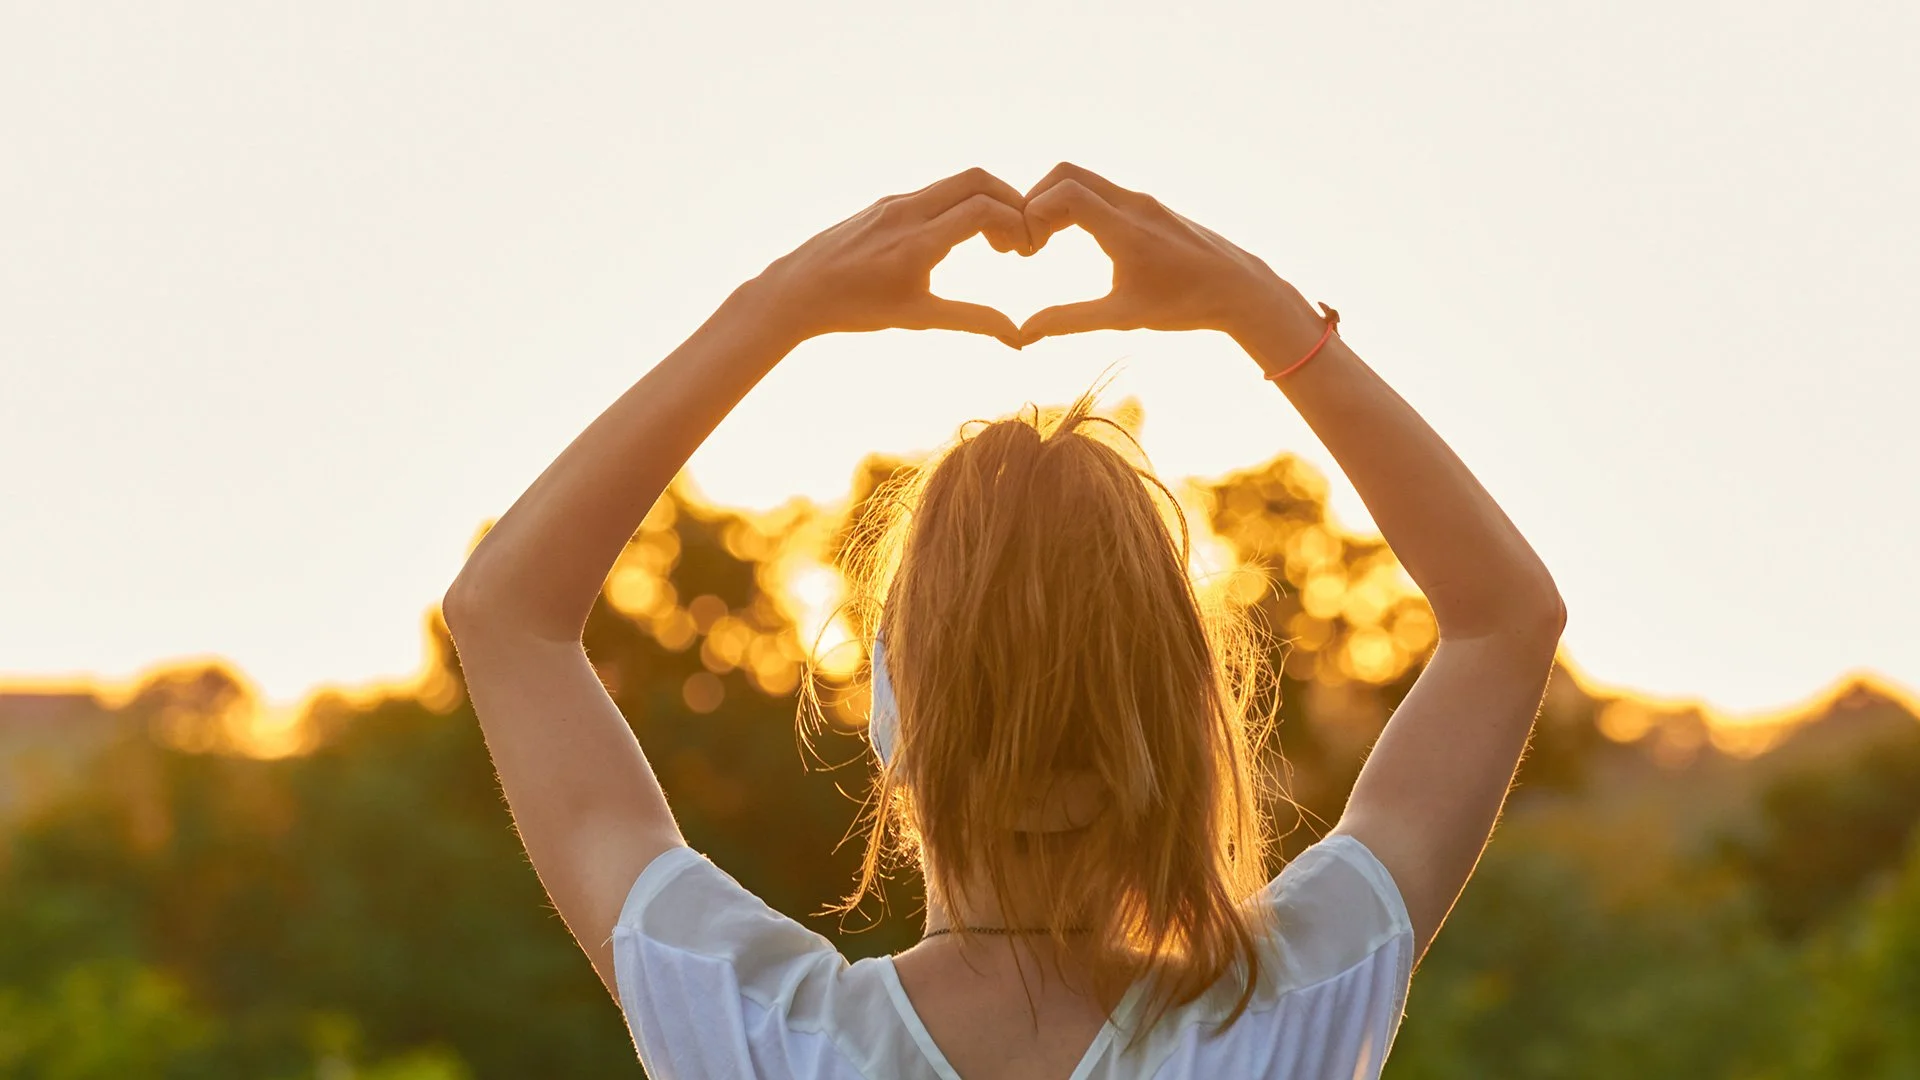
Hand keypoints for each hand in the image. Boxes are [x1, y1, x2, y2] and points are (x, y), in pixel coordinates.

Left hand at [757, 168, 1032, 348]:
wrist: (798, 290)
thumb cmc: (856, 308)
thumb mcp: (919, 317)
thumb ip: (972, 319)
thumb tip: (1018, 337)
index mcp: (917, 241)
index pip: (983, 209)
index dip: (1016, 223)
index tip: (1025, 250)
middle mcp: (907, 211)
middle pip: (976, 180)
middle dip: (1010, 200)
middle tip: (1020, 237)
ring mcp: (894, 202)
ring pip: (954, 183)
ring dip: (986, 202)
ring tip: (996, 242)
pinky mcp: (884, 203)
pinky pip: (933, 192)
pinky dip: (959, 205)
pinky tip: (961, 235)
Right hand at [1016, 163, 1316, 346]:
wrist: (1241, 289)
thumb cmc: (1185, 304)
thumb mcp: (1123, 316)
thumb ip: (1069, 320)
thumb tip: (1024, 334)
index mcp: (1125, 228)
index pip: (1064, 193)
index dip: (1033, 213)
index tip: (1029, 249)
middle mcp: (1133, 204)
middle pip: (1067, 174)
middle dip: (1036, 200)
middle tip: (1029, 240)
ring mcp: (1143, 201)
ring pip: (1085, 180)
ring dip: (1056, 202)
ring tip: (1045, 242)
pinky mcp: (1150, 207)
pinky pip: (1103, 192)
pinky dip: (1077, 205)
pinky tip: (1074, 237)